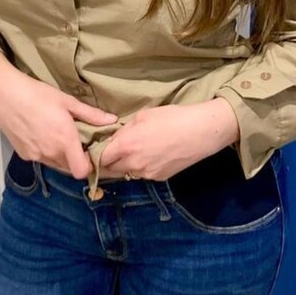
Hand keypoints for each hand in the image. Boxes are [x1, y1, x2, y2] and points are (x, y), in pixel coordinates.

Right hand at [0, 51, 117, 179]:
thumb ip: (91, 115)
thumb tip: (113, 120)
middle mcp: (50, 153)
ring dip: (61, 157)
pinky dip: (46, 153)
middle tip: (77, 142)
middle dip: (76, 159)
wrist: (4, 94)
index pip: (82, 171)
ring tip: (60, 137)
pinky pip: (41, 160)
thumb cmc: (37, 94)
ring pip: (55, 165)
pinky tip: (43, 135)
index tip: (90, 152)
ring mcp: (35, 156)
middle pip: (70, 168)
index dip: (89, 165)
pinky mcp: (23, 154)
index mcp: (65, 141)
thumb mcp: (67, 101)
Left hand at [99, 98, 239, 180]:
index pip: (99, 159)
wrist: (201, 132)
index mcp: (125, 146)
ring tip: (133, 152)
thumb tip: (115, 137)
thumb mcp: (143, 116)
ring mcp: (146, 174)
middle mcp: (133, 164)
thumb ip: (124, 129)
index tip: (95, 149)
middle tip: (109, 152)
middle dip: (107, 162)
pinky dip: (140, 167)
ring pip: (127, 173)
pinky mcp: (159, 178)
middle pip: (110, 170)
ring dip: (124, 165)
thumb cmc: (172, 117)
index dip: (95, 154)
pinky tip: (151, 154)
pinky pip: (142, 174)